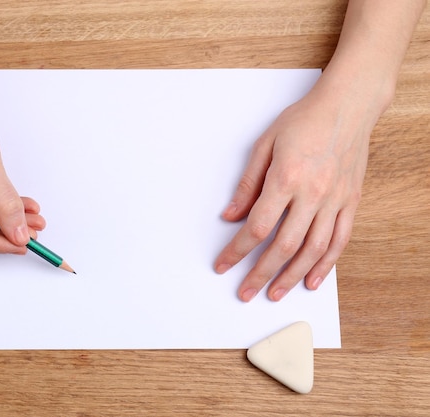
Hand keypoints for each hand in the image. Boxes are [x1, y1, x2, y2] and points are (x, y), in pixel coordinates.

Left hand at [214, 87, 371, 301]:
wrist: (347, 106)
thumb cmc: (303, 121)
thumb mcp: (265, 145)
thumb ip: (248, 184)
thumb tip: (230, 216)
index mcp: (286, 179)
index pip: (257, 227)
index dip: (237, 251)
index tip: (222, 265)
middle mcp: (312, 194)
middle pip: (283, 246)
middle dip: (261, 274)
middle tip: (245, 293)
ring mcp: (335, 201)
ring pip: (313, 250)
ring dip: (292, 277)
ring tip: (275, 294)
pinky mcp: (350, 202)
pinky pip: (340, 240)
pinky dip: (326, 264)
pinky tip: (312, 280)